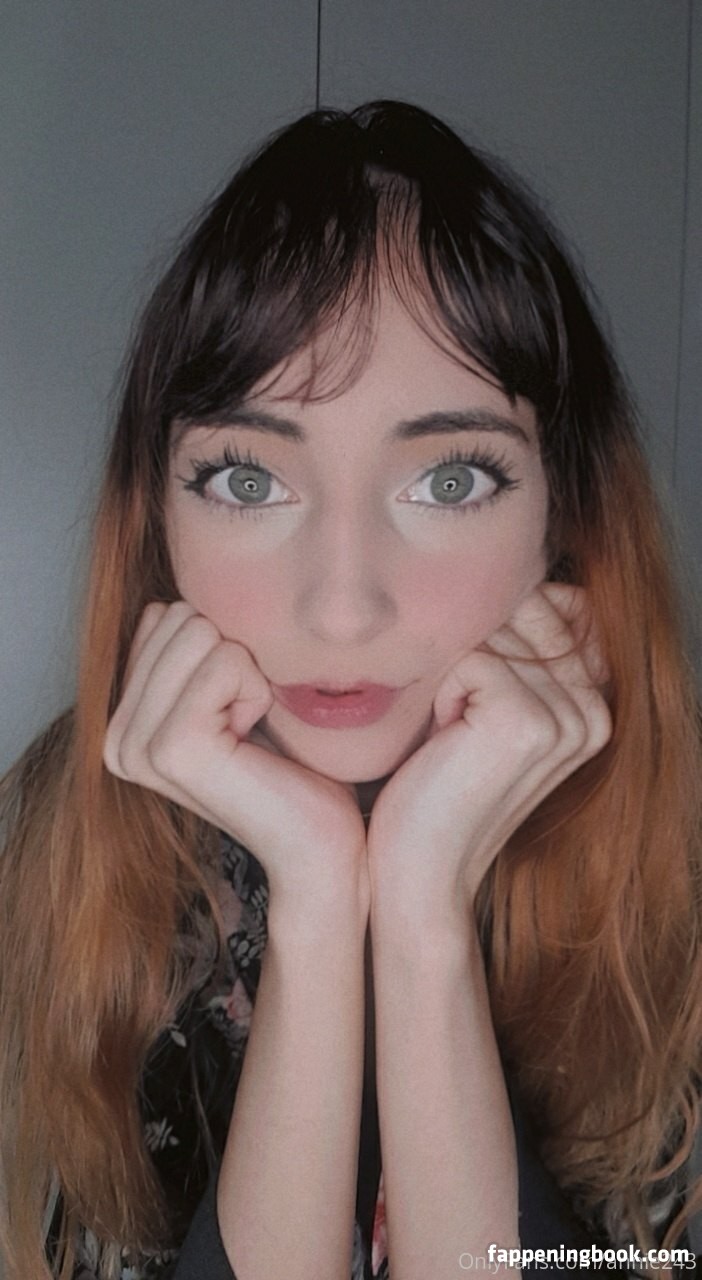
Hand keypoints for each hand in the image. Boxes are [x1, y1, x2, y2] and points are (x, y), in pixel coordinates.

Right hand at [104, 602, 368, 912]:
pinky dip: (257, 691)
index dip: (219, 651)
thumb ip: (184, 654)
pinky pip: (225, 661)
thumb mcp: (226, 696)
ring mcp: (138, 745)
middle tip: (246, 723)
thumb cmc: (287, 764)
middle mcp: (116, 737)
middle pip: (180, 618)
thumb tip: (166, 604)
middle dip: (232, 659)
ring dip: (246, 676)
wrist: (320, 840)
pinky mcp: (173, 746)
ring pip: (202, 634)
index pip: (162, 617)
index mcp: (121, 723)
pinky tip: (254, 739)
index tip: (233, 710)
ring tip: (250, 732)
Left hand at [366, 584, 611, 921]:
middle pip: (517, 613)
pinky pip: (467, 657)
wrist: (419, 869)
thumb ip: (519, 654)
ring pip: (489, 632)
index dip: (489, 632)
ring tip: (450, 734)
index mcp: (595, 707)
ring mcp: (565, 718)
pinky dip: (439, 693)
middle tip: (453, 723)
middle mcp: (592, 712)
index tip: (469, 696)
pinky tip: (443, 742)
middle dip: (467, 653)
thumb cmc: (437, 785)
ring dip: (450, 674)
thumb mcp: (487, 710)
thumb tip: (523, 583)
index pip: (547, 607)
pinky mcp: (526, 722)